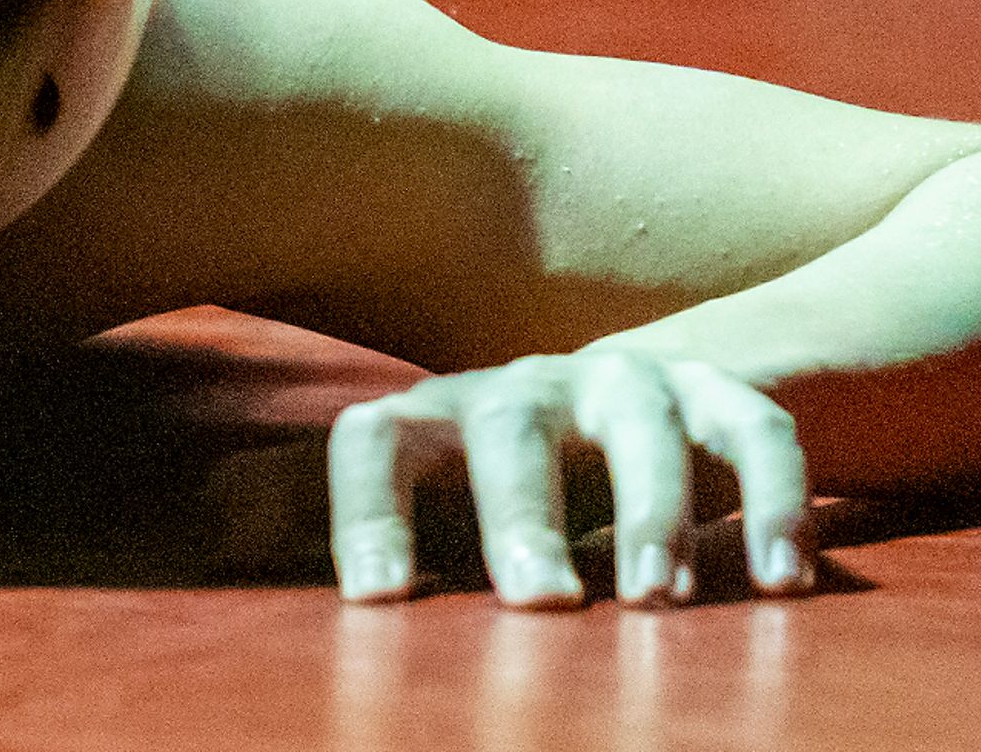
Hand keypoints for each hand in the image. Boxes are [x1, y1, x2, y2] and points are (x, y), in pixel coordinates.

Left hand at [326, 349, 813, 607]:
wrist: (651, 379)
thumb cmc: (504, 461)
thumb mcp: (418, 481)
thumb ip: (313, 497)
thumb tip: (200, 523)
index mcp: (438, 413)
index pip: (375, 437)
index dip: (362, 510)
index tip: (377, 601)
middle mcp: (530, 386)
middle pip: (508, 425)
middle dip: (520, 510)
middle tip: (536, 601)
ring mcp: (634, 383)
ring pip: (642, 420)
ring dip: (654, 508)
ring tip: (657, 599)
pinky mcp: (730, 396)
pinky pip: (757, 432)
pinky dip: (775, 501)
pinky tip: (780, 582)